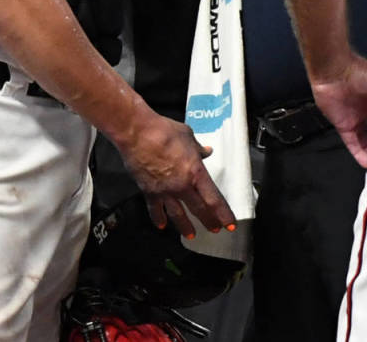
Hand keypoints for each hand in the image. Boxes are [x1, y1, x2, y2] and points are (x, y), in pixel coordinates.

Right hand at [117, 114, 236, 236]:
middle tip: (215, 230)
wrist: (137, 133)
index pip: (214, 199)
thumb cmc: (164, 131)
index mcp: (195, 172)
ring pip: (178, 214)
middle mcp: (182, 186)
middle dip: (209, 221)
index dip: (223, 213)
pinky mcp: (148, 191)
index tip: (229, 224)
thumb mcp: (188, 136)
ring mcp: (164, 191)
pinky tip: (161, 225)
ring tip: (191, 235)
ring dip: (185, 226)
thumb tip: (206, 151)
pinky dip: (158, 218)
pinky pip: (155, 209)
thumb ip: (198, 148)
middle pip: (199, 209)